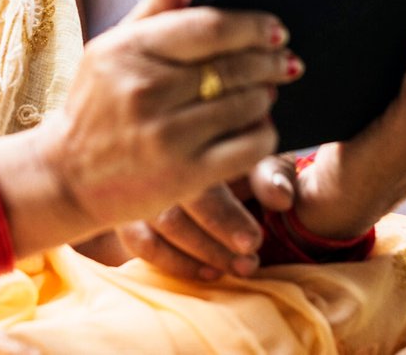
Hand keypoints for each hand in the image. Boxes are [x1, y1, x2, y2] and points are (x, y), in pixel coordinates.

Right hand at [37, 0, 301, 236]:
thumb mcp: (115, 47)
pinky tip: (257, 127)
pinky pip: (247, 147)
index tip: (275, 29)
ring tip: (266, 92)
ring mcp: (165, 136)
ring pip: (245, 105)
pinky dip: (263, 134)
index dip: (252, 26)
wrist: (67, 176)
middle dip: (269, 62)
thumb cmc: (97, 104)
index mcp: (128, 50)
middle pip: (233, 67)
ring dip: (265, 96)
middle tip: (285, 61)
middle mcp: (145, 90)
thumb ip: (155, 3)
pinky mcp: (183, 176)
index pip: (209, 27)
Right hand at [116, 156, 296, 280]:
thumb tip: (281, 198)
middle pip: (176, 202)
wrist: (200, 160)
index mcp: (193, 133)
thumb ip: (272, 174)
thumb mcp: (257, 158)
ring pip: (161, 224)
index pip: (201, 174)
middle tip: (250, 257)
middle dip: (216, 237)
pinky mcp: (124, 210)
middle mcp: (159, 154)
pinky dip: (176, 262)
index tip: (252, 242)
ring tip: (240, 267)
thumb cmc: (234, 160)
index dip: (226, 215)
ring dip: (203, 253)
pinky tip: (208, 272)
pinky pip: (142, 242)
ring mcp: (137, 182)